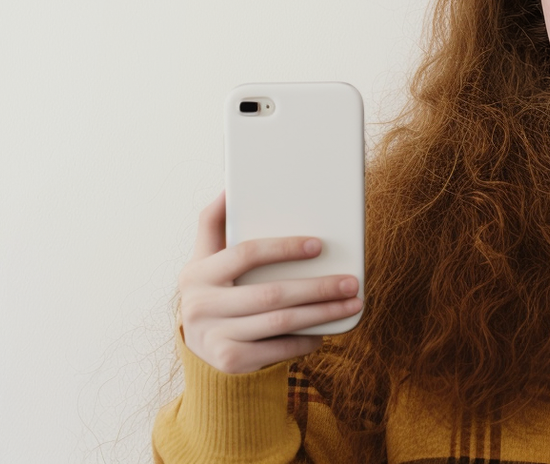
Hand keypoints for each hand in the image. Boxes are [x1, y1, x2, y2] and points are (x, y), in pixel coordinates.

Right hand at [177, 191, 362, 373]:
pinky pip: (277, 348)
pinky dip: (306, 339)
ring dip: (322, 313)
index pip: (246, 254)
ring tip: (352, 303)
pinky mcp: (229, 362)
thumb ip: (214, 223)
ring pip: (280, 322)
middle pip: (271, 294)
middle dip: (318, 287)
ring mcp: (214, 337)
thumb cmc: (213, 290)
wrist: (198, 346)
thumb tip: (230, 186)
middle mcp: (200, 306)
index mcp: (197, 273)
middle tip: (351, 282)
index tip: (318, 245)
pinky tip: (326, 330)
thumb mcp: (205, 257)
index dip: (283, 248)